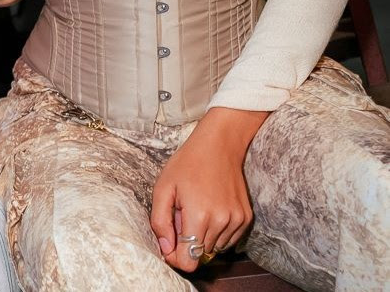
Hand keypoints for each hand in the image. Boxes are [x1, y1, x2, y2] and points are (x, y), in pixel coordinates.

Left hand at [150, 108, 266, 271]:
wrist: (219, 144)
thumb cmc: (187, 163)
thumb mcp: (163, 187)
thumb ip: (160, 221)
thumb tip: (166, 249)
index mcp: (199, 216)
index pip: (189, 261)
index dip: (175, 257)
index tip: (169, 243)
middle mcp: (222, 222)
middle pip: (200, 254)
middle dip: (187, 240)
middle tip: (182, 214)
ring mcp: (237, 221)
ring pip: (214, 248)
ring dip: (202, 236)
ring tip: (197, 208)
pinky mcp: (246, 218)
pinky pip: (228, 240)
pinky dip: (217, 231)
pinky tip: (210, 208)